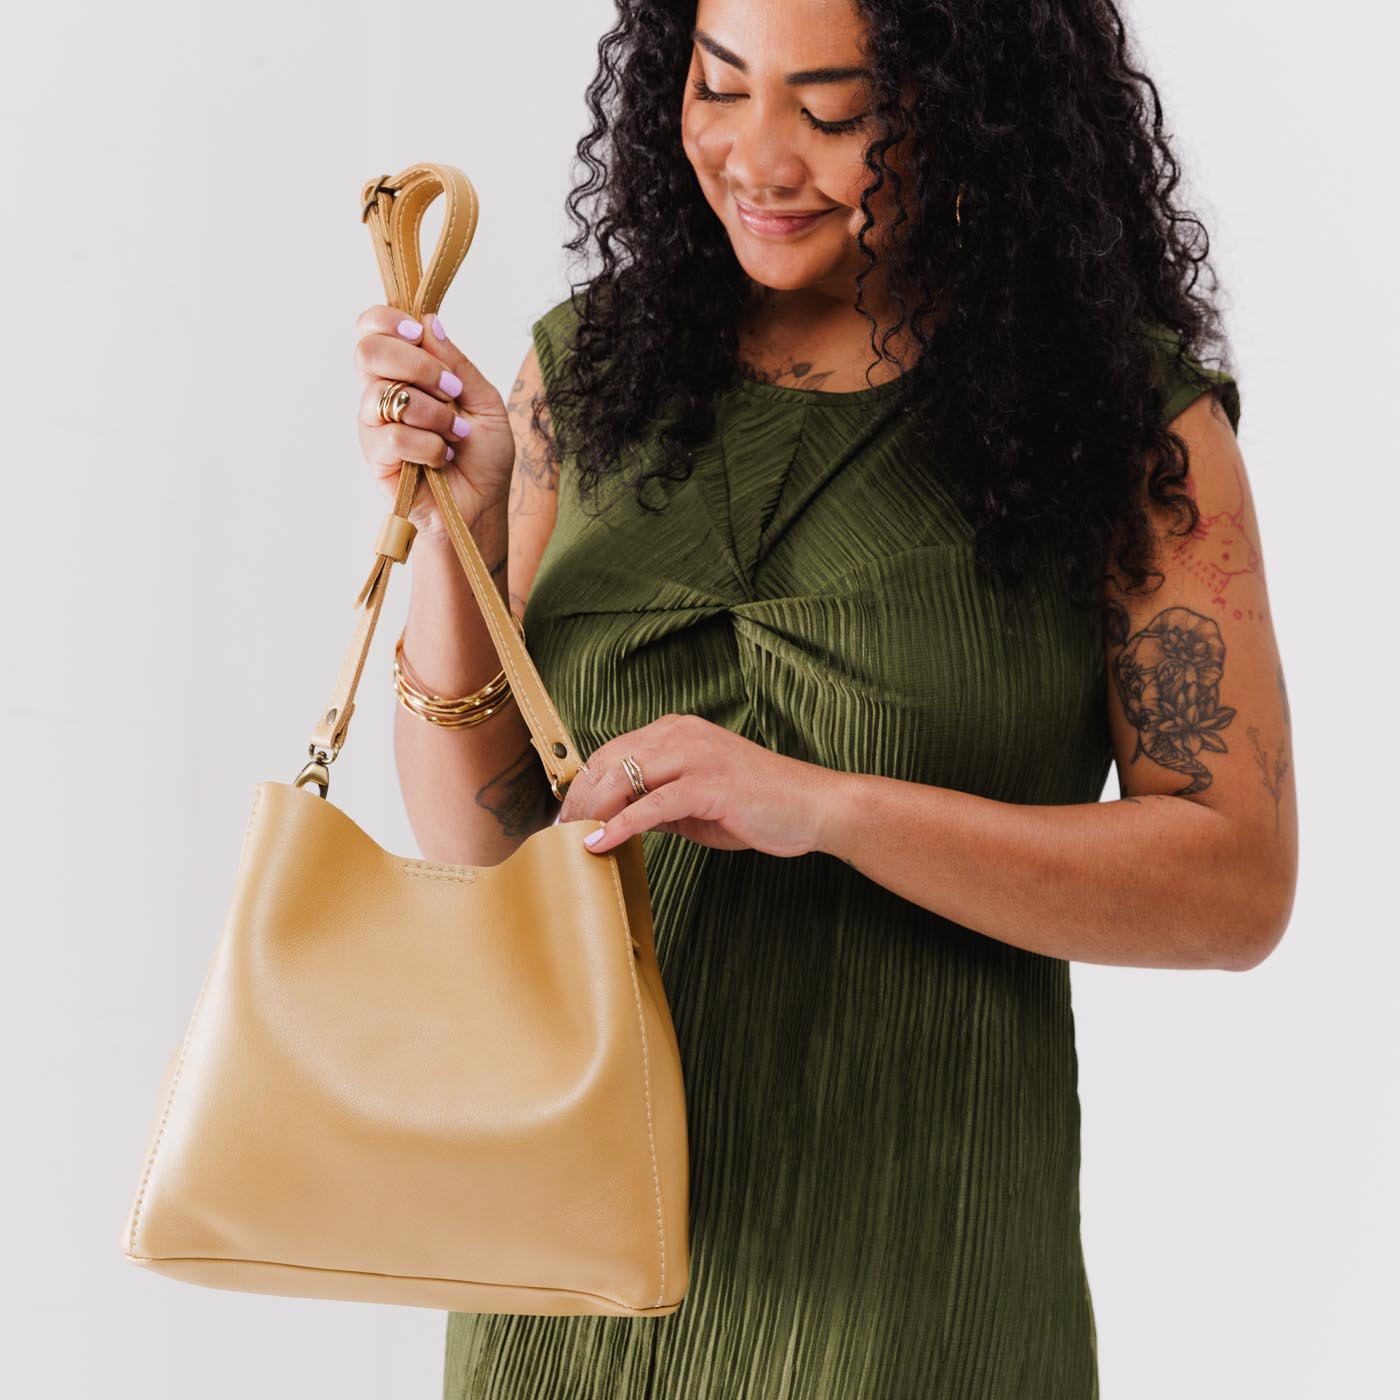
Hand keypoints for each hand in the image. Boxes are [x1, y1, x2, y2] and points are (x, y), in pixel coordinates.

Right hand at [353, 305, 515, 534]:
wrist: (481, 506)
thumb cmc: (483, 456)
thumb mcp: (485, 402)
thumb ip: (458, 365)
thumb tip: (429, 322)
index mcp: (408, 372)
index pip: (373, 328)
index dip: (387, 320)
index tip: (417, 332)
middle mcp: (385, 392)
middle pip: (369, 351)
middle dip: (416, 364)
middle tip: (451, 390)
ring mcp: (376, 424)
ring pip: (385, 395)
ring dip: (432, 412)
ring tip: (456, 433)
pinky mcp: (376, 456)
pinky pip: (392, 436)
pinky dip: (427, 445)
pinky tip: (442, 457)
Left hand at [556, 713, 833, 857]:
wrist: (811, 806)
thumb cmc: (757, 805)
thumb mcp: (696, 799)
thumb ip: (658, 800)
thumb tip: (615, 821)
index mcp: (676, 731)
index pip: (612, 752)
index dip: (583, 785)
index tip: (564, 816)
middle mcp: (681, 734)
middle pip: (609, 762)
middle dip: (578, 800)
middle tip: (558, 834)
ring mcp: (695, 755)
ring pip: (624, 779)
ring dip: (591, 811)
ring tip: (570, 840)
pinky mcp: (708, 783)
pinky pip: (652, 805)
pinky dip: (621, 826)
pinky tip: (602, 843)